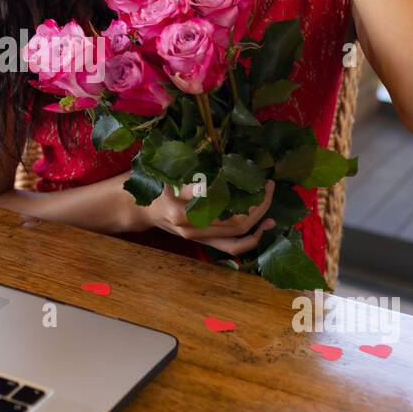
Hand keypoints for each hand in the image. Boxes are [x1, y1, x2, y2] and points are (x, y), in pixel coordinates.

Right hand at [123, 176, 275, 256]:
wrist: (142, 210)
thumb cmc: (156, 186)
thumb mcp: (167, 174)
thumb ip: (187, 174)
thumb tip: (214, 163)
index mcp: (179, 206)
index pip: (213, 200)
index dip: (239, 191)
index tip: (251, 176)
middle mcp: (190, 226)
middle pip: (232, 220)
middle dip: (257, 204)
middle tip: (267, 184)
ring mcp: (198, 237)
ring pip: (236, 234)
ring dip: (259, 220)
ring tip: (269, 200)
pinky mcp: (204, 242)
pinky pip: (232, 247)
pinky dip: (252, 239)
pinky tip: (266, 226)